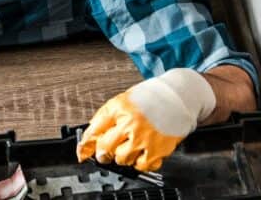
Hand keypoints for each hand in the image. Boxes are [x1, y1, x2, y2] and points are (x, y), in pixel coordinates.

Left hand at [76, 68, 215, 172]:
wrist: (178, 96)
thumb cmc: (152, 96)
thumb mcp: (125, 99)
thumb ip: (108, 115)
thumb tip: (93, 133)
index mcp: (119, 107)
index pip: (95, 129)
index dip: (86, 143)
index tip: (83, 150)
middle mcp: (130, 122)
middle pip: (105, 147)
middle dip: (103, 153)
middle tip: (105, 153)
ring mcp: (143, 137)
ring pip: (121, 158)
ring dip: (122, 156)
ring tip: (129, 148)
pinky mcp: (157, 149)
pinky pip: (141, 165)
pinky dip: (139, 163)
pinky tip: (141, 153)